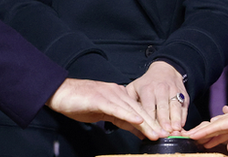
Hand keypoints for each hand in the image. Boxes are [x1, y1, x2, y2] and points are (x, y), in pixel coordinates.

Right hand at [47, 78, 166, 139]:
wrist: (61, 92)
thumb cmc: (80, 103)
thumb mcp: (105, 113)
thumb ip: (122, 120)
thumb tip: (139, 130)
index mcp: (119, 95)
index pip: (139, 110)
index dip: (152, 122)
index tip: (163, 133)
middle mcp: (117, 93)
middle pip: (139, 110)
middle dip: (154, 124)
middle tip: (166, 135)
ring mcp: (110, 95)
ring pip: (132, 110)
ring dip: (146, 123)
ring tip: (156, 133)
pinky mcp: (100, 99)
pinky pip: (117, 108)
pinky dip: (129, 115)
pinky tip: (138, 121)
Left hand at [126, 61, 187, 132]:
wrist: (165, 70)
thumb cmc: (147, 83)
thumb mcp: (134, 87)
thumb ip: (129, 101)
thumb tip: (125, 118)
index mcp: (147, 89)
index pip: (148, 106)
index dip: (150, 119)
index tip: (150, 129)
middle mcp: (161, 89)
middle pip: (163, 107)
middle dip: (164, 121)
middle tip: (165, 133)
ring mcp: (173, 91)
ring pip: (175, 106)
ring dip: (175, 119)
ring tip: (175, 130)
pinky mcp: (183, 95)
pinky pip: (184, 106)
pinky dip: (183, 116)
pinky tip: (182, 125)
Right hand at [186, 103, 227, 155]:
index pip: (220, 124)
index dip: (205, 131)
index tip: (191, 135)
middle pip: (219, 123)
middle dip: (204, 131)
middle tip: (190, 138)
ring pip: (226, 125)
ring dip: (214, 132)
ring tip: (202, 139)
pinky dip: (226, 124)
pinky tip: (221, 115)